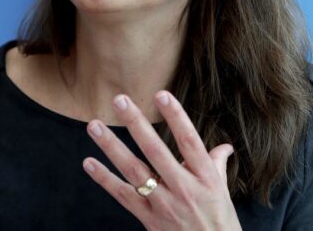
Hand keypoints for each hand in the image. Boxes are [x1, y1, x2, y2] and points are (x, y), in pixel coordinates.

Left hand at [83, 92, 241, 230]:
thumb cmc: (219, 222)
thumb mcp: (222, 191)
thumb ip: (217, 165)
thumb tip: (224, 147)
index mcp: (205, 177)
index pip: (189, 141)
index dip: (176, 117)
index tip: (161, 94)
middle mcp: (184, 188)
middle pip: (156, 151)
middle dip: (136, 124)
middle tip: (120, 100)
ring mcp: (164, 204)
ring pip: (134, 171)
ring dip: (112, 146)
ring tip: (94, 126)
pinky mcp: (149, 218)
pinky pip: (123, 195)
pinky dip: (104, 179)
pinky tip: (89, 163)